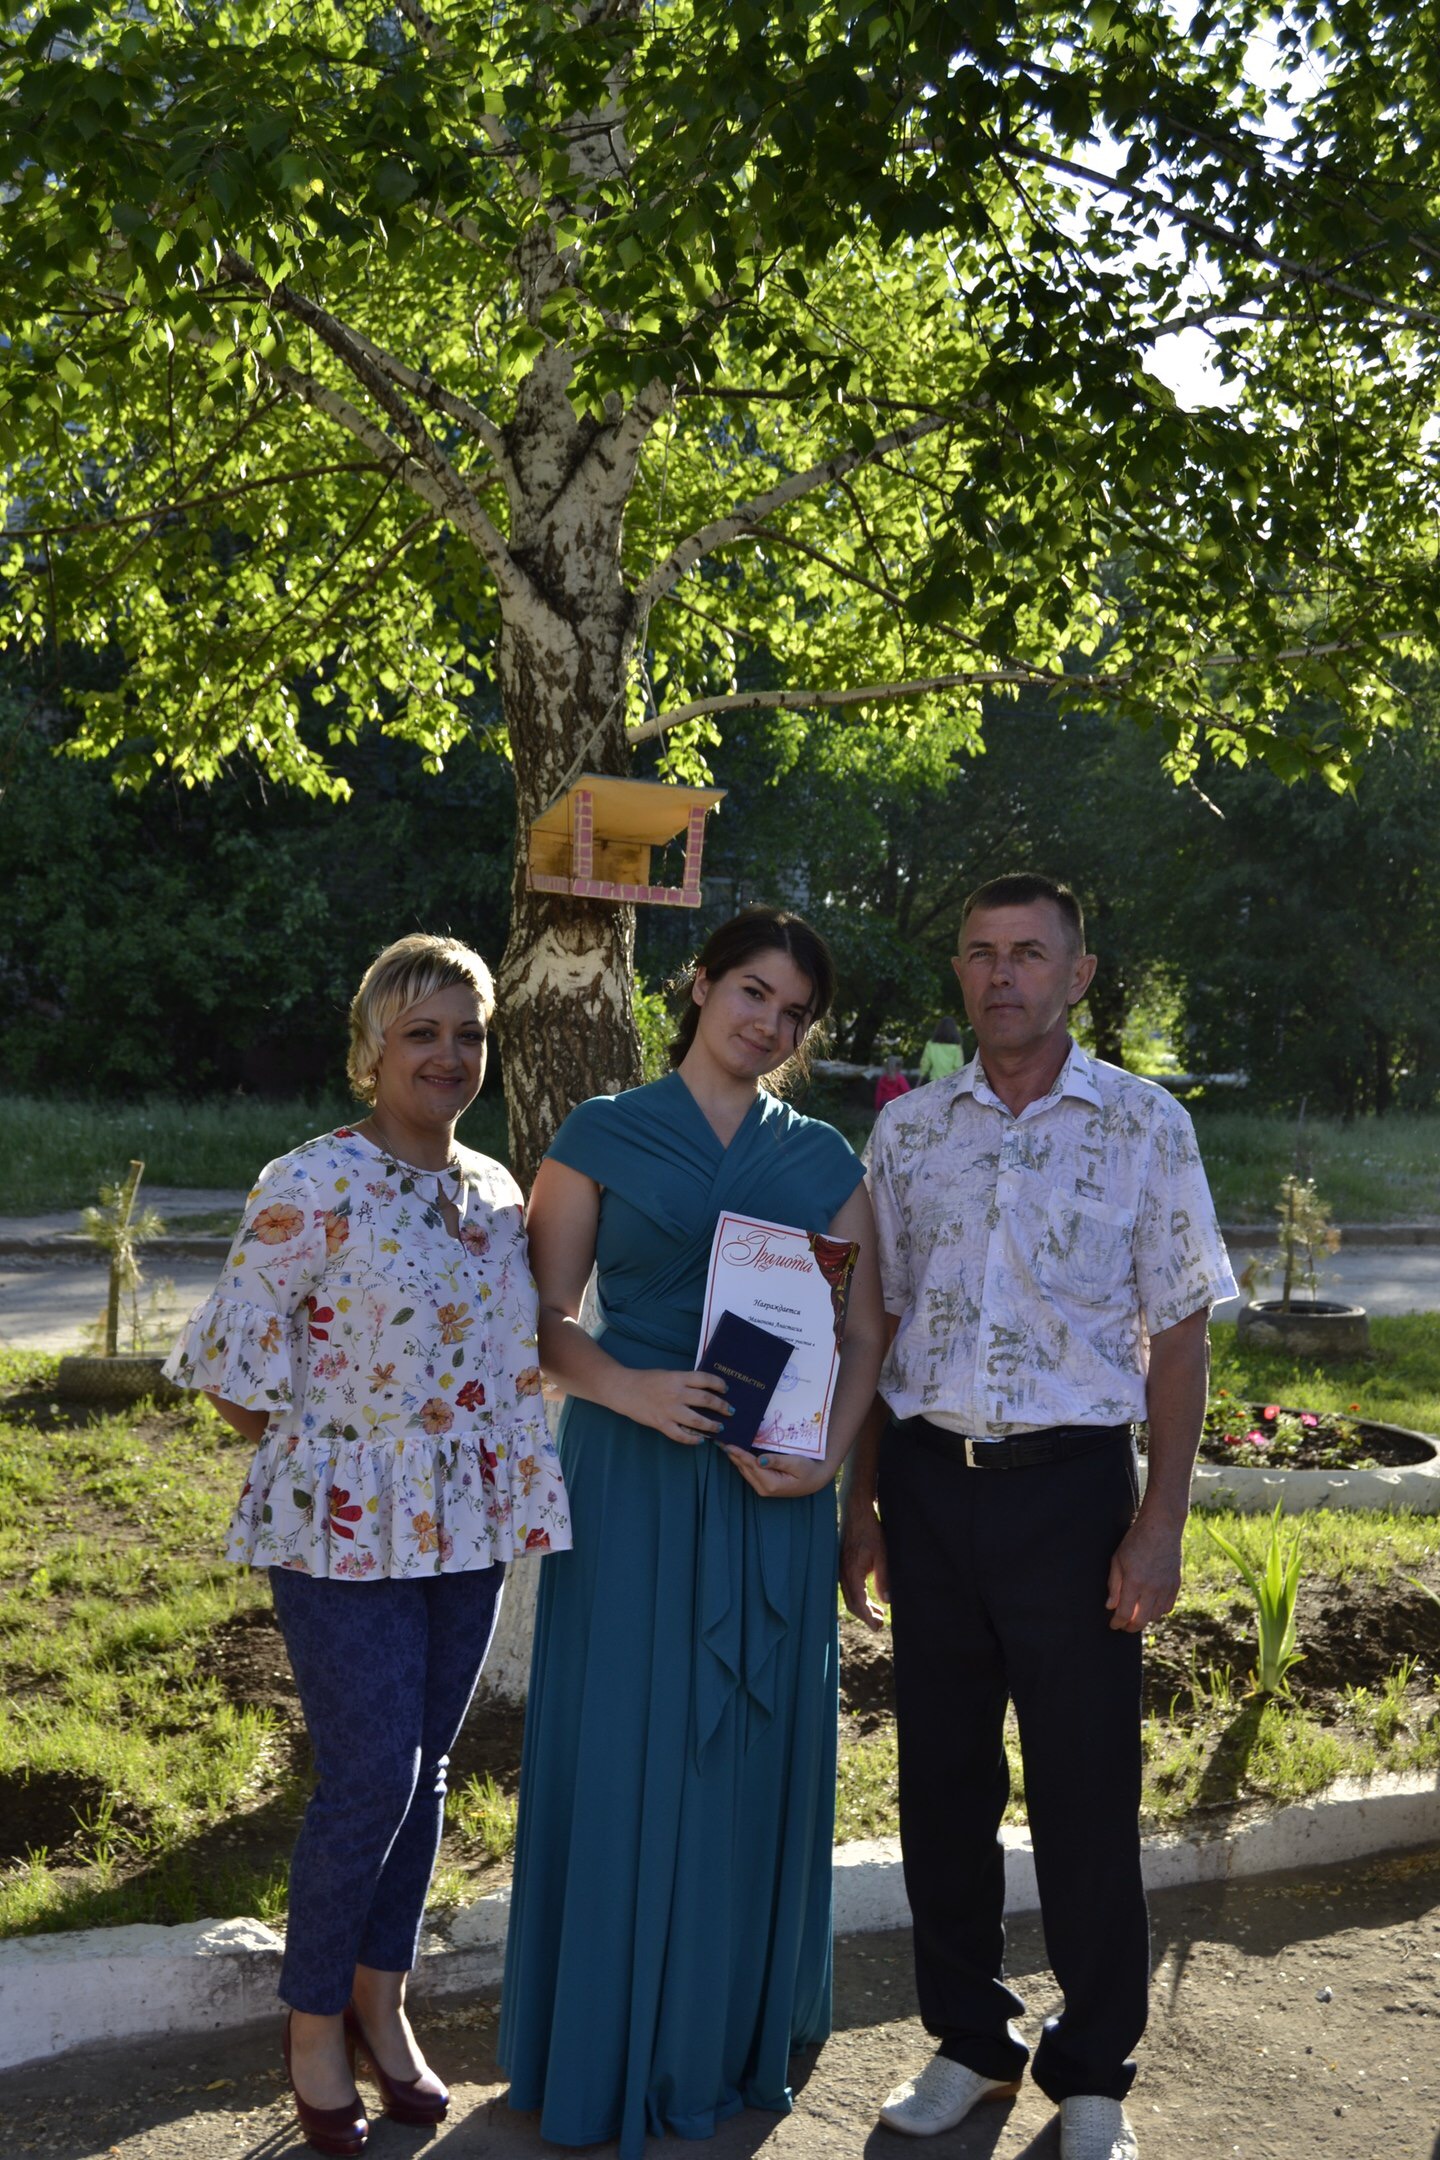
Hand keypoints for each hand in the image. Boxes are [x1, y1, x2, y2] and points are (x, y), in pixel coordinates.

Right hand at [617, 1367, 730, 1444]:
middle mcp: (676, 1393)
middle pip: (706, 1400)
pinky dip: (693, 1440)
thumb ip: (684, 1382)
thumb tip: (705, 1390)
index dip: (719, 1384)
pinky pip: (681, 1435)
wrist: (624, 1389)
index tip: (726, 1389)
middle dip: (721, 1407)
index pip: (705, 1379)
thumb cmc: (646, 1380)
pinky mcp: (662, 1423)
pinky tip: (700, 1440)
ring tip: (719, 1427)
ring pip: (698, 1421)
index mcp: (678, 1378)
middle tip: (730, 1411)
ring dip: (712, 1425)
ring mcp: (669, 1410)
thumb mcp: (668, 1375)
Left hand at [722, 1446, 836, 1498]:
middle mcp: (764, 1488)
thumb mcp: (796, 1463)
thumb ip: (777, 1461)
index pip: (750, 1465)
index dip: (738, 1453)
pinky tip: (736, 1452)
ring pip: (744, 1470)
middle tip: (720, 1440)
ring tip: (724, 1443)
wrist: (816, 1480)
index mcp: (771, 1483)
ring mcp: (763, 1488)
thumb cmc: (808, 1470)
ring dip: (735, 1457)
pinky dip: (742, 1461)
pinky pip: (749, 1472)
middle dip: (732, 1454)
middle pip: (744, 1468)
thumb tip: (760, 1460)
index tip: (727, 1443)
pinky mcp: (764, 1485)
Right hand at [840, 1499, 889, 1630]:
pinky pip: (848, 1588)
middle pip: (852, 1603)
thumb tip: (887, 1601)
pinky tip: (869, 1598)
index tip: (878, 1627)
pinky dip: (858, 1597)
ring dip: (863, 1608)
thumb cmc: (870, 1532)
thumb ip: (884, 1578)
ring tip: (879, 1614)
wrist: (856, 1513)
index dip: (868, 1618)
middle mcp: (842, 1573)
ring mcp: (840, 1569)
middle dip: (866, 1616)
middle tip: (880, 1625)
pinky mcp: (842, 1565)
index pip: (858, 1603)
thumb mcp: (882, 1554)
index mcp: (851, 1573)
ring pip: (849, 1596)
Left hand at [1106, 1506, 1183, 1631]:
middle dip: (1130, 1627)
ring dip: (1144, 1619)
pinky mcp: (1176, 1584)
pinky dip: (1158, 1612)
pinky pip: (1168, 1607)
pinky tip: (1151, 1607)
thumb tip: (1111, 1607)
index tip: (1113, 1625)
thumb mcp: (1117, 1559)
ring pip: (1155, 1616)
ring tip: (1136, 1615)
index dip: (1117, 1623)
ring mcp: (1166, 1587)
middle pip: (1141, 1620)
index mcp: (1134, 1581)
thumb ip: (1114, 1585)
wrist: (1161, 1527)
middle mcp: (1152, 1588)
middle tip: (1124, 1626)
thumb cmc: (1135, 1541)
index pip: (1125, 1613)